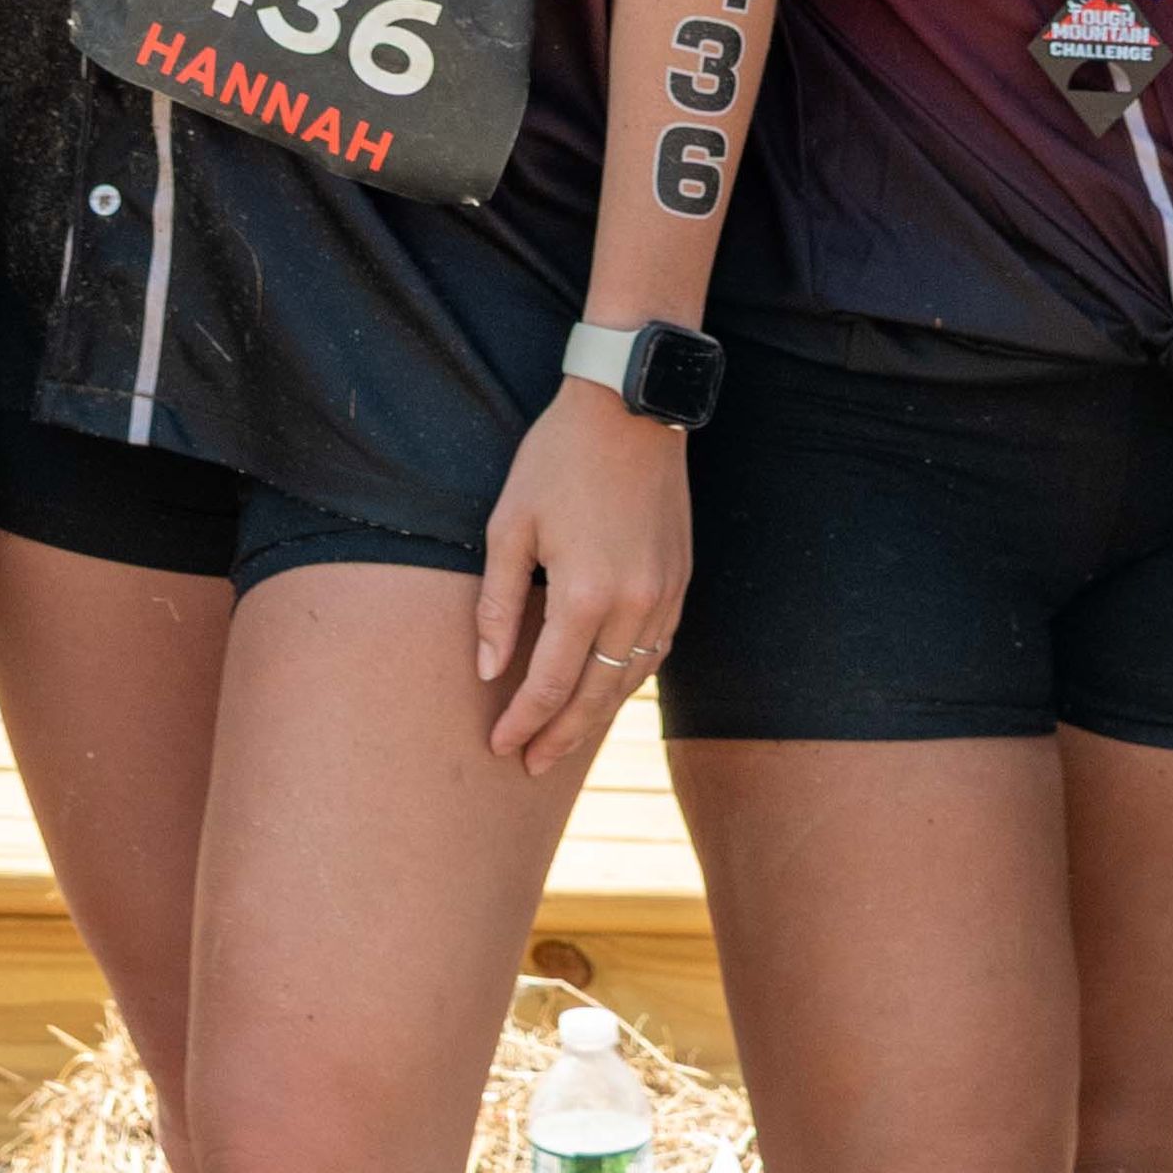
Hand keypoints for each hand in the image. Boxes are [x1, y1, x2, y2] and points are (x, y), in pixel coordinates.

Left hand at [472, 379, 692, 775]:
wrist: (629, 407)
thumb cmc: (558, 459)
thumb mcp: (510, 525)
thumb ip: (499, 603)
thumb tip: (490, 669)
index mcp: (586, 593)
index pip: (550, 684)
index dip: (522, 721)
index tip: (500, 747)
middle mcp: (634, 604)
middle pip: (596, 697)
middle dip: (561, 737)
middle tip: (530, 765)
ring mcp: (665, 594)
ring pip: (631, 680)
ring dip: (597, 714)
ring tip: (564, 736)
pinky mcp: (681, 579)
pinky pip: (657, 648)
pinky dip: (629, 678)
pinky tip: (607, 687)